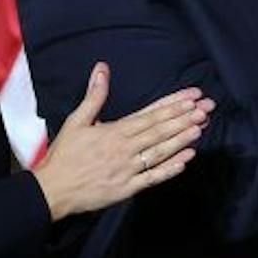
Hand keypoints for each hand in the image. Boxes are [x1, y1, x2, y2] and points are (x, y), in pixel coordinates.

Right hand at [32, 64, 211, 218]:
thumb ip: (94, 96)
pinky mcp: (126, 188)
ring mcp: (127, 169)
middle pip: (159, 130)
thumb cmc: (64, 155)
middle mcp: (123, 148)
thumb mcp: (76, 121)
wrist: (52, 189)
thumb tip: (102, 68)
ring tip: (200, 128)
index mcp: (114, 130)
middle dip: (184, 118)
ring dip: (180, 140)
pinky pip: (152, 178)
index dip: (173, 104)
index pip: (150, 114)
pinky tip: (185, 160)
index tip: (192, 96)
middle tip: (205, 108)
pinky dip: (169, 169)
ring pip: (159, 152)